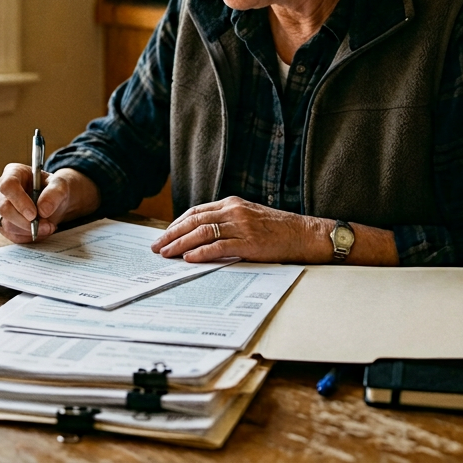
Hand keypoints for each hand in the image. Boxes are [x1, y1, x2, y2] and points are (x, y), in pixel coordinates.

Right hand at [0, 165, 97, 243]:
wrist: (52, 201)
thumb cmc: (53, 189)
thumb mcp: (61, 185)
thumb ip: (54, 194)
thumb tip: (43, 210)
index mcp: (13, 172)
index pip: (8, 186)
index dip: (19, 201)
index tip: (34, 214)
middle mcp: (0, 189)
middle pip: (4, 209)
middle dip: (26, 222)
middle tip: (47, 226)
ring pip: (6, 225)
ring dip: (29, 231)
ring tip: (48, 227)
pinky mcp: (2, 223)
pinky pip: (10, 235)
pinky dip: (27, 237)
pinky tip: (40, 231)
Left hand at [150, 196, 334, 262]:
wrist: (305, 234)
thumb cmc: (278, 229)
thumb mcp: (249, 217)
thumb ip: (227, 221)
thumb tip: (201, 235)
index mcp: (232, 204)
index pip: (196, 212)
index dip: (177, 224)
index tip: (164, 235)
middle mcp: (234, 211)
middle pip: (194, 220)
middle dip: (171, 234)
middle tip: (156, 246)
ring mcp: (241, 226)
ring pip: (202, 233)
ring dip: (180, 244)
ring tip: (167, 254)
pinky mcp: (249, 243)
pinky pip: (219, 247)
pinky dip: (201, 253)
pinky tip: (189, 259)